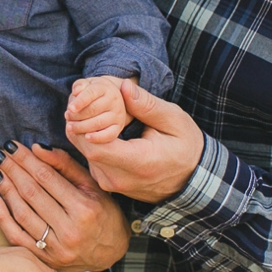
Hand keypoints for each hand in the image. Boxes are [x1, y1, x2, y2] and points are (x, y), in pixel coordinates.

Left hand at [0, 142, 131, 271]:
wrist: (111, 253)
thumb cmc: (103, 213)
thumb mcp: (92, 186)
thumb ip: (65, 165)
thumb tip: (37, 148)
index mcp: (84, 208)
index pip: (46, 178)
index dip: (26, 160)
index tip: (11, 147)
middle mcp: (70, 230)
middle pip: (31, 194)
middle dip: (12, 171)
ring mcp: (56, 248)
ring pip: (22, 214)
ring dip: (6, 190)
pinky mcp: (45, 260)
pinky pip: (16, 237)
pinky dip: (2, 217)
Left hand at [64, 75, 132, 144]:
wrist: (112, 100)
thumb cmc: (93, 92)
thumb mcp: (87, 84)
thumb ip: (80, 85)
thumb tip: (76, 91)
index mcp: (104, 88)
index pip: (91, 93)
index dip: (80, 101)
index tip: (70, 108)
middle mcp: (114, 101)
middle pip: (93, 109)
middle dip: (78, 115)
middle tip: (67, 117)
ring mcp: (117, 115)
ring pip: (99, 123)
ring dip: (82, 126)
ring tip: (70, 127)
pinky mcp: (118, 127)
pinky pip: (109, 134)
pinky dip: (98, 137)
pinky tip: (86, 137)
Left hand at [68, 79, 204, 203]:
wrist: (192, 178)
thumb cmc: (185, 146)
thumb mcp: (173, 120)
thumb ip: (147, 105)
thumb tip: (124, 86)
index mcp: (138, 162)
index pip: (98, 147)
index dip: (85, 125)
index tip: (85, 105)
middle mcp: (121, 179)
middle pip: (87, 151)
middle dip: (80, 124)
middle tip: (79, 102)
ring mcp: (114, 185)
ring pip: (85, 157)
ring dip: (83, 134)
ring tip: (86, 112)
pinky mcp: (110, 185)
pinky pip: (91, 163)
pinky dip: (90, 144)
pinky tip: (95, 128)